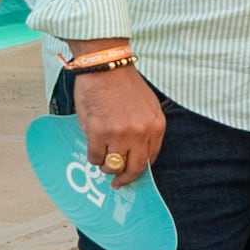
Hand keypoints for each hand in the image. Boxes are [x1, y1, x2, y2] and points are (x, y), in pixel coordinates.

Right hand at [73, 62, 165, 185]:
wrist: (106, 66)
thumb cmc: (124, 83)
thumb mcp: (148, 105)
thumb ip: (145, 128)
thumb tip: (137, 150)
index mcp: (156, 125)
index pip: (152, 158)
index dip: (140, 168)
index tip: (133, 172)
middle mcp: (141, 133)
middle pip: (135, 168)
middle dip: (125, 179)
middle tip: (118, 183)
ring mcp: (120, 135)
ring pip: (113, 166)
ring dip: (107, 167)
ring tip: (103, 161)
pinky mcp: (99, 133)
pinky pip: (95, 157)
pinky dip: (93, 157)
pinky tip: (93, 148)